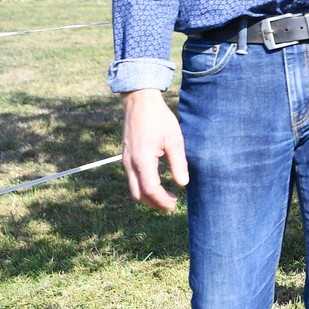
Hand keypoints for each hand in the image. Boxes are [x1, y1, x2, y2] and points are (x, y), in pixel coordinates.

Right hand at [120, 89, 187, 211]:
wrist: (139, 103)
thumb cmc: (159, 119)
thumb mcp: (175, 139)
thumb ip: (178, 162)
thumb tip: (183, 184)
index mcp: (142, 160)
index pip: (151, 189)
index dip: (162, 201)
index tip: (175, 206)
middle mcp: (130, 163)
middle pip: (139, 194)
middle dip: (154, 204)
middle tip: (172, 206)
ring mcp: (125, 161)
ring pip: (134, 188)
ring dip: (149, 196)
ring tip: (168, 197)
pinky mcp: (126, 157)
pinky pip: (133, 179)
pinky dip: (144, 187)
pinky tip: (158, 184)